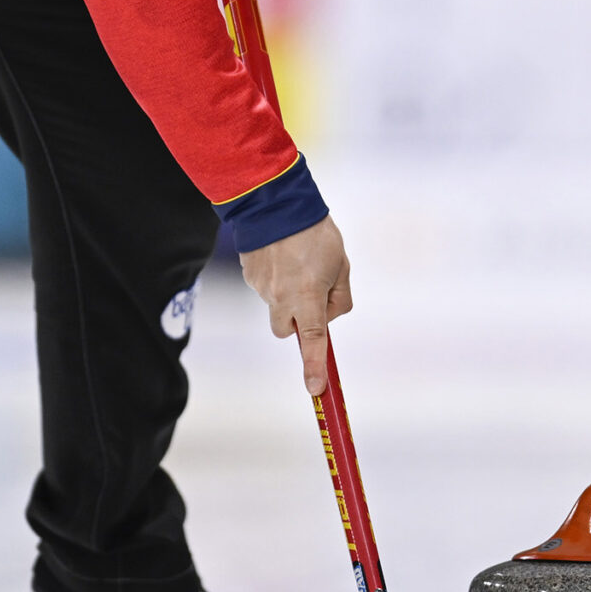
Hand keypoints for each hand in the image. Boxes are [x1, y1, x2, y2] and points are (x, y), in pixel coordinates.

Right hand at [237, 214, 350, 393]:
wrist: (274, 202)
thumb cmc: (315, 234)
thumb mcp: (342, 265)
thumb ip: (340, 296)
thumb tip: (328, 313)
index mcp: (308, 297)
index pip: (314, 342)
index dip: (314, 368)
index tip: (315, 389)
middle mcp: (281, 298)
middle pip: (287, 329)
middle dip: (299, 321)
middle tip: (311, 294)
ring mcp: (261, 288)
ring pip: (277, 306)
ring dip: (288, 294)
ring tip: (296, 261)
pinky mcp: (249, 275)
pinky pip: (265, 287)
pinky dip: (275, 278)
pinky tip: (281, 255)